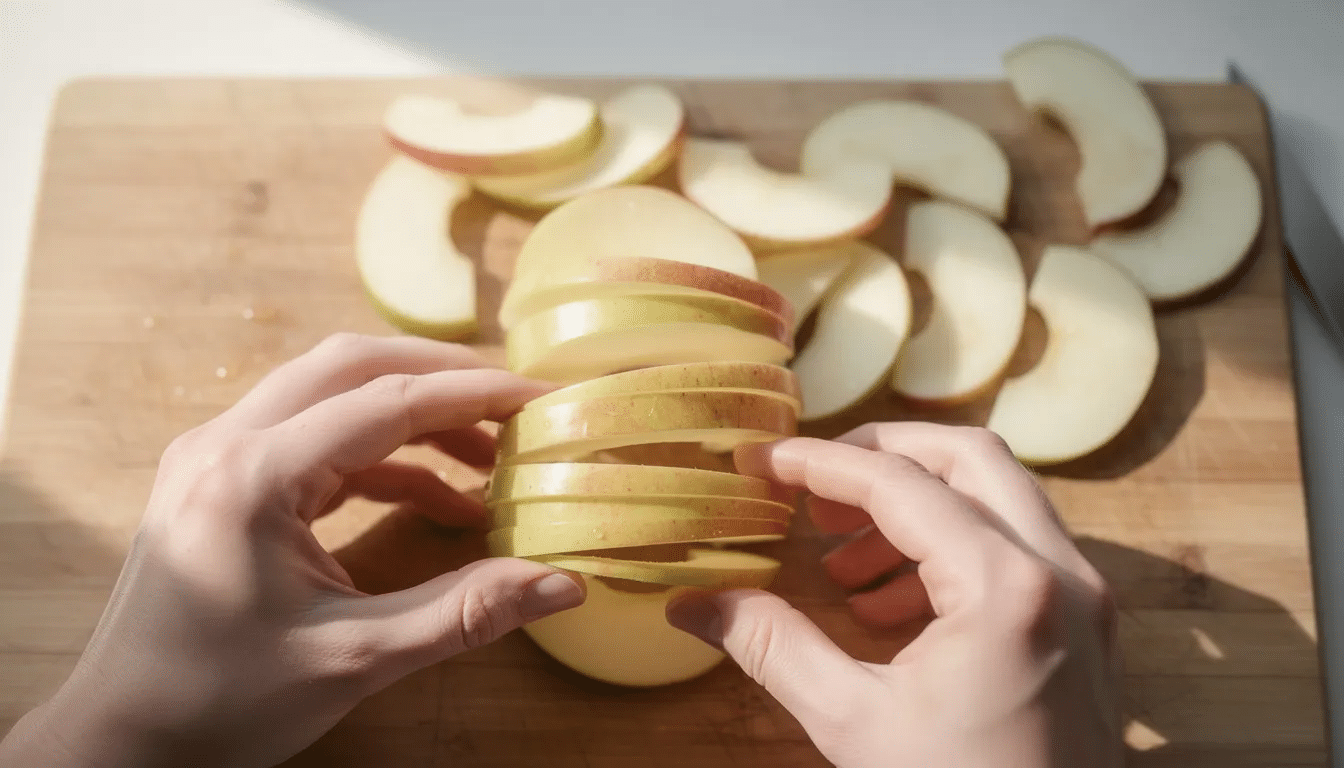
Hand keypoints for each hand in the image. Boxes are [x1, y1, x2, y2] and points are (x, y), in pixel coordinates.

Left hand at [0, 334, 585, 767]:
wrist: (120, 742)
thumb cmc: (221, 703)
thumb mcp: (354, 658)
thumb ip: (463, 612)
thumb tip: (562, 584)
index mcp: (253, 476)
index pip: (385, 402)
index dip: (473, 395)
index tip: (539, 398)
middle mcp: (225, 445)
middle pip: (351, 366)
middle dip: (441, 378)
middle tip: (513, 405)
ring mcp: (214, 457)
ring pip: (328, 393)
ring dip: (410, 414)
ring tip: (485, 456)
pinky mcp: (218, 482)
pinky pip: (311, 439)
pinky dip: (377, 455)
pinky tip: (433, 497)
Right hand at [667, 423, 1121, 767]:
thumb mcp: (853, 723)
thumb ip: (773, 647)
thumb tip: (692, 604)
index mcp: (1004, 589)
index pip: (900, 485)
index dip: (820, 464)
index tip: (763, 461)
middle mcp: (1061, 573)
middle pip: (968, 456)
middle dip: (882, 457)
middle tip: (814, 488)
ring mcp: (1085, 597)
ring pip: (1000, 495)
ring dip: (918, 504)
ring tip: (844, 563)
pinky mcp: (1088, 626)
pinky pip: (1019, 546)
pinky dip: (953, 546)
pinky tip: (892, 605)